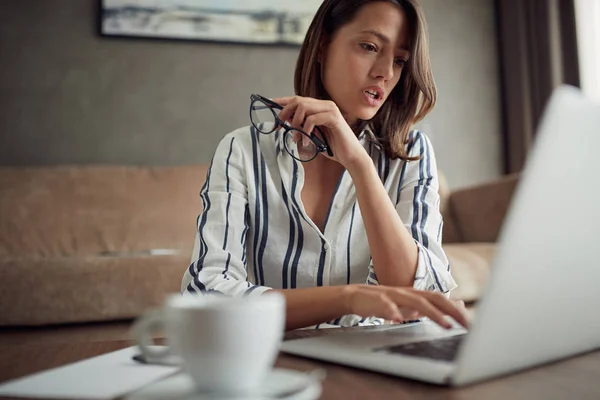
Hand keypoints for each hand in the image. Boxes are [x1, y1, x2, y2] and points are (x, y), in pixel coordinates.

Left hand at [273, 96, 368, 168]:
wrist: (350, 157)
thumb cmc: (332, 147)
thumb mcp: (311, 135)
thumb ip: (301, 126)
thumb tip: (285, 120)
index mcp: (320, 107)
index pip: (298, 99)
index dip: (283, 101)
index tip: (270, 104)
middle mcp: (325, 105)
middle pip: (298, 100)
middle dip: (285, 112)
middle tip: (279, 126)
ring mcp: (330, 109)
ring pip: (303, 107)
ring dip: (295, 124)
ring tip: (296, 138)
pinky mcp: (334, 118)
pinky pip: (312, 119)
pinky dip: (305, 131)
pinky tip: (307, 142)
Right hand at [341, 284, 469, 328]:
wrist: (355, 297)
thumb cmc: (384, 302)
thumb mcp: (411, 305)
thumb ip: (432, 306)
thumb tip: (458, 306)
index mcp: (416, 295)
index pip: (441, 300)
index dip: (456, 309)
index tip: (471, 323)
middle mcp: (408, 293)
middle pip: (434, 298)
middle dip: (452, 311)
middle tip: (466, 324)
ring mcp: (393, 295)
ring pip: (415, 301)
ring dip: (432, 313)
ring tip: (446, 324)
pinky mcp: (377, 300)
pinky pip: (386, 305)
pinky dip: (393, 311)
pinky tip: (400, 319)